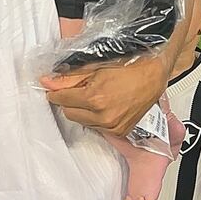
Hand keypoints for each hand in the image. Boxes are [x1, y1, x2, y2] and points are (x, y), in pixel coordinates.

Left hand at [40, 54, 168, 137]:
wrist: (153, 76)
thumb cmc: (129, 68)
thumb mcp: (95, 68)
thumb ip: (69, 78)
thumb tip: (47, 82)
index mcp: (94, 98)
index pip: (60, 99)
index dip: (57, 92)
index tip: (57, 89)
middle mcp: (103, 116)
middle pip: (68, 113)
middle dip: (69, 101)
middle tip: (80, 90)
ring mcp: (111, 126)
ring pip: (81, 121)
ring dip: (82, 110)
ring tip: (96, 97)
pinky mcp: (118, 131)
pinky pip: (96, 127)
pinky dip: (96, 118)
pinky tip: (105, 106)